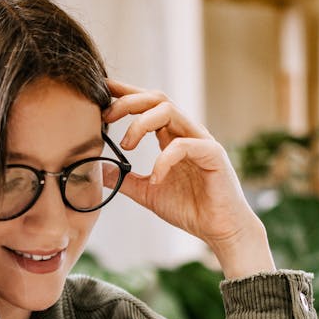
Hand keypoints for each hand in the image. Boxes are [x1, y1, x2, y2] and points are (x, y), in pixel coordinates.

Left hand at [104, 79, 274, 277]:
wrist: (220, 229)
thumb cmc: (191, 209)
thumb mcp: (147, 193)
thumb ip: (125, 180)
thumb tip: (98, 171)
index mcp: (172, 137)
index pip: (149, 105)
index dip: (127, 93)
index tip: (104, 88)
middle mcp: (187, 133)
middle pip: (157, 99)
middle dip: (129, 101)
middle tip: (107, 116)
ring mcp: (200, 141)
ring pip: (169, 111)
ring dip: (141, 123)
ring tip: (126, 146)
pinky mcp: (212, 154)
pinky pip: (183, 145)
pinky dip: (163, 160)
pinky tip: (155, 179)